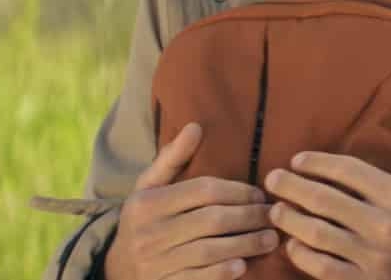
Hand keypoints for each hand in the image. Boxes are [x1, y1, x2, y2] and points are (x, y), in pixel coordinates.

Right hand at [102, 123, 276, 279]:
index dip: (238, 191)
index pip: (204, 190)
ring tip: (270, 239)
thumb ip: (172, 158)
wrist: (117, 270)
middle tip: (273, 215)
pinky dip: (223, 272)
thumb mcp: (149, 188)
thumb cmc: (144, 220)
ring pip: (211, 251)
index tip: (260, 194)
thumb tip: (195, 126)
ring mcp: (157, 263)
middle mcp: (150, 233)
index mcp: (148, 203)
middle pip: (213, 220)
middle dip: (250, 217)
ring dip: (247, 244)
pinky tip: (244, 265)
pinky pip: (200, 279)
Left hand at [266, 105, 390, 279]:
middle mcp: (386, 227)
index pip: (350, 172)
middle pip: (326, 200)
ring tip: (275, 209)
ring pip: (318, 234)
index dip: (319, 163)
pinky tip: (292, 244)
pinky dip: (302, 255)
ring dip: (291, 219)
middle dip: (292, 186)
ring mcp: (373, 259)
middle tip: (272, 178)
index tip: (298, 159)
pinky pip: (323, 268)